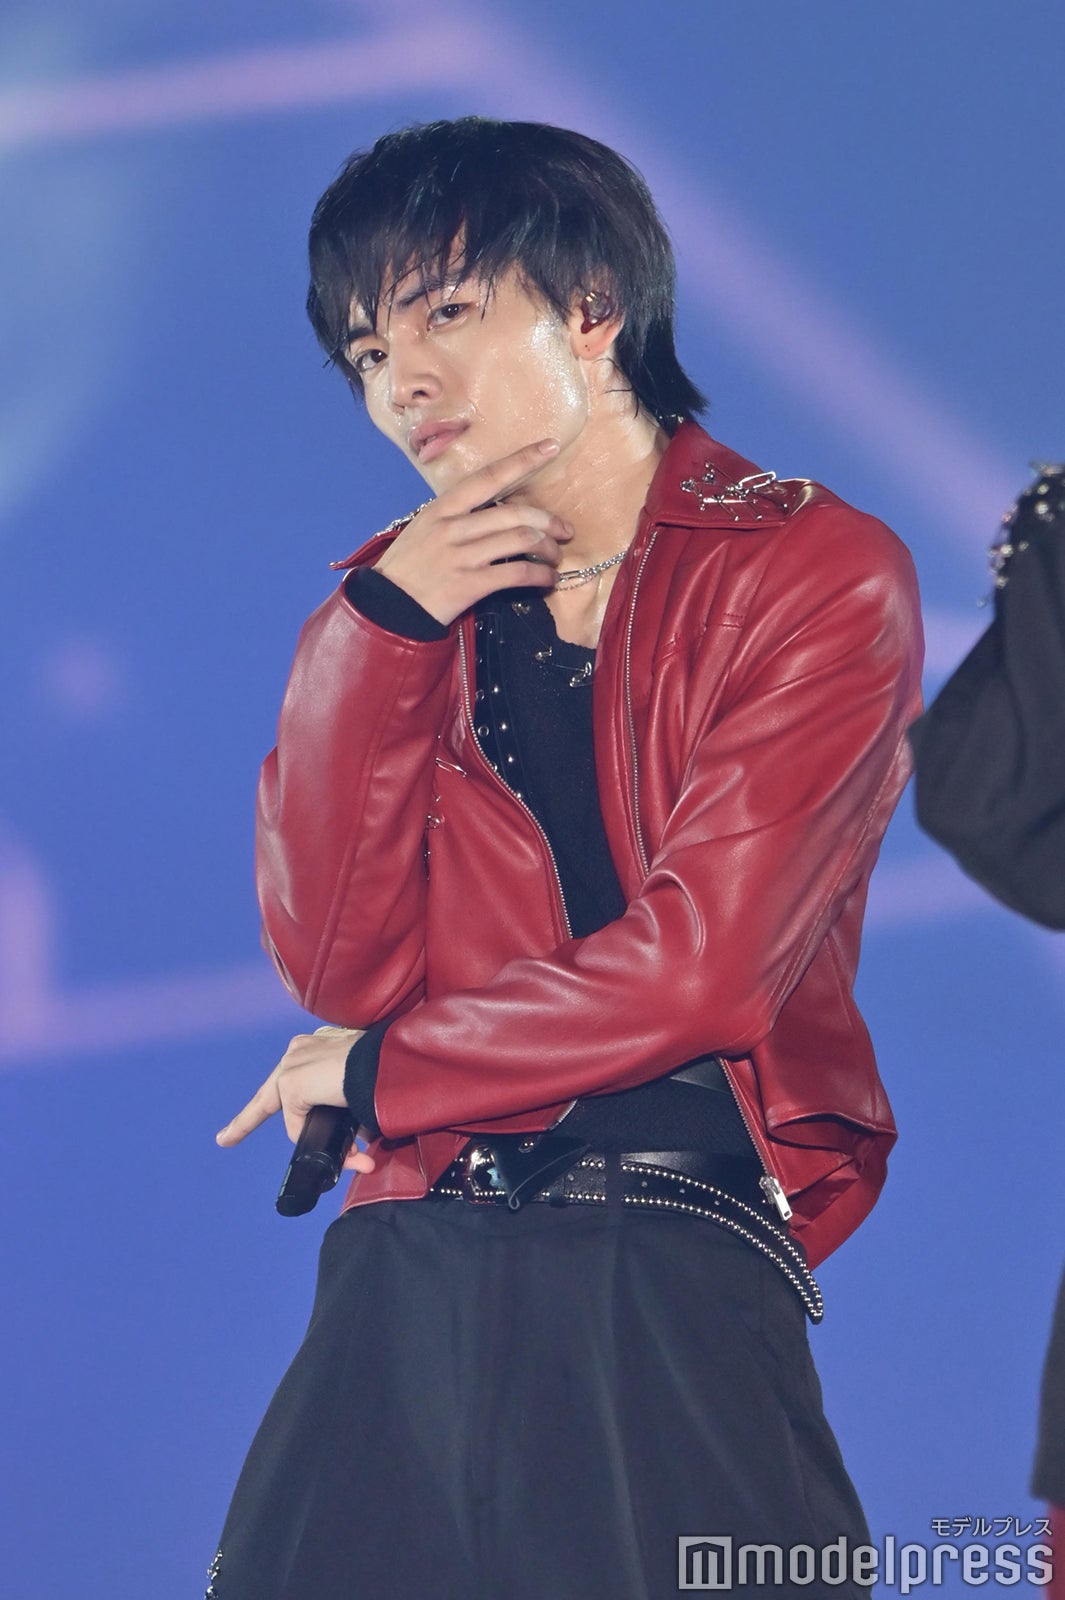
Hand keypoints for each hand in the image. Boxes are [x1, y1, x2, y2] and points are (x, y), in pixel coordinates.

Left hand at [216, 1027, 376, 1173]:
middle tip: (225, 1139)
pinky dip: (310, 1132)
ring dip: (306, 1134)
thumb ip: (345, 1117)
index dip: (272, 1097)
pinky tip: (327, 1130)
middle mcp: (300, 1050)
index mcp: (317, 1047)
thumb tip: (355, 1155)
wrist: (387, 1064)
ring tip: (321, 1150)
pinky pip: (295, 1122)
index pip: (287, 1077)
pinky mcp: (291, 1081)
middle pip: (271, 1094)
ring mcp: (293, 1064)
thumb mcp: (357, 1095)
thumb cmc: (383, 1075)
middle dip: (246, 1121)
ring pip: (290, 1112)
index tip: (254, 1108)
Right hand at [372, 438, 573, 624]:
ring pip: (520, 540)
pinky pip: (516, 573)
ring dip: (548, 549)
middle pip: (514, 513)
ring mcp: (461, 556)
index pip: (488, 477)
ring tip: (555, 557)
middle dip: (548, 521)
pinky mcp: (470, 584)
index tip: (550, 447)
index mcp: (442, 508)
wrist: (388, 608)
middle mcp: (452, 527)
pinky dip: (540, 576)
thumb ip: (456, 516)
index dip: (522, 461)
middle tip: (565, 531)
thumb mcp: (424, 528)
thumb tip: (495, 509)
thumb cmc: (408, 567)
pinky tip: (548, 579)